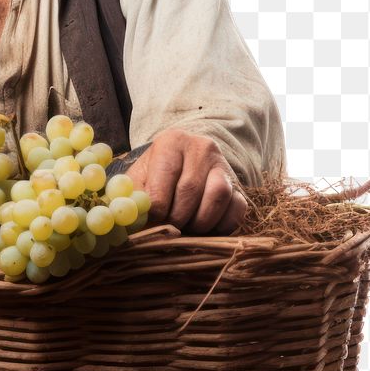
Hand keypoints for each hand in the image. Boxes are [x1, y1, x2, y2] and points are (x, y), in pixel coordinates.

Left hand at [126, 128, 246, 234]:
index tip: (152, 220)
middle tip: (167, 228)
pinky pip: (237, 209)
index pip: (164, 178)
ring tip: (186, 226)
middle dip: (176, 218)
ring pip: (217, 197)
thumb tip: (130, 219)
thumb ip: (132, 194)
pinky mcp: (238, 185)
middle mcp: (202, 148)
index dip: (156, 208)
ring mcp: (223, 165)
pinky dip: (221, 225)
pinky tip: (205, 228)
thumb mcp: (140, 176)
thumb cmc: (156, 173)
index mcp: (172, 141)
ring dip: (200, 222)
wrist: (184, 162)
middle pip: (190, 190)